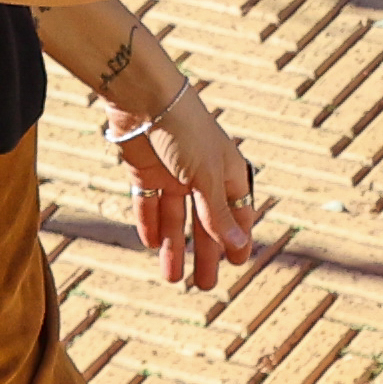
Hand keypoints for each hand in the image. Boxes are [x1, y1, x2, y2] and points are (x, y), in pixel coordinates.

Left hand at [114, 83, 265, 291]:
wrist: (144, 97)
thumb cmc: (185, 130)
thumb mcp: (205, 177)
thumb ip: (217, 213)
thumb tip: (238, 244)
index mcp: (226, 172)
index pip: (238, 212)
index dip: (238, 237)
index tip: (238, 264)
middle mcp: (201, 176)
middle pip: (204, 222)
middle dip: (205, 253)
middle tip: (205, 285)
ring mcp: (172, 175)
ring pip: (174, 219)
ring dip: (174, 248)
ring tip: (172, 278)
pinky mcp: (145, 173)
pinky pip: (148, 205)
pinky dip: (149, 224)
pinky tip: (150, 245)